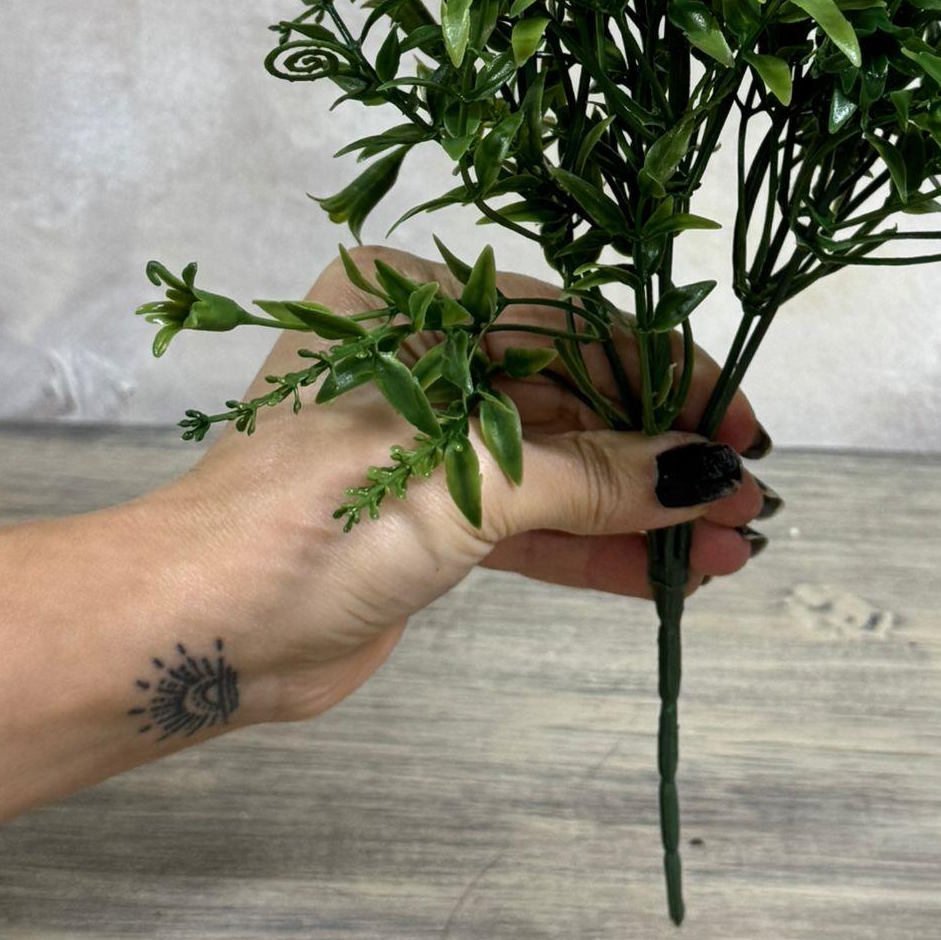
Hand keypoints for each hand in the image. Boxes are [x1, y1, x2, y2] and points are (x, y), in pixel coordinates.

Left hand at [143, 246, 774, 724]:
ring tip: (732, 545)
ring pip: (564, 465)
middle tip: (750, 496)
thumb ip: (592, 474)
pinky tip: (675, 571)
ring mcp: (430, 438)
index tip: (745, 426)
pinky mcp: (432, 516)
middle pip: (577, 396)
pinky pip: (536, 519)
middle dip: (666, 451)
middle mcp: (426, 356)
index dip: (667, 377)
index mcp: (414, 303)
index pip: (573, 326)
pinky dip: (602, 546)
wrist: (189, 636)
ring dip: (645, 508)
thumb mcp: (464, 483)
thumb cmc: (306, 526)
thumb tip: (705, 470)